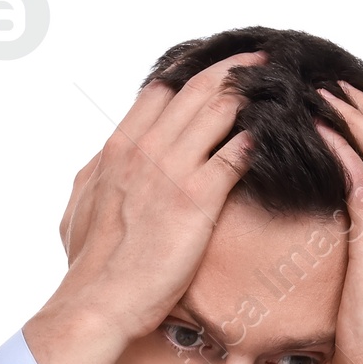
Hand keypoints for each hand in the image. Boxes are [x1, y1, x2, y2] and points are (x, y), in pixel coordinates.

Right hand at [24, 53, 264, 363]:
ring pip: (221, 110)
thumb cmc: (91, 263)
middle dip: (234, 70)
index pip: (161, 89)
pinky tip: (278, 135)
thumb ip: (98, 171)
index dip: (191, 73)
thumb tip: (106, 155)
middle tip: (264, 63)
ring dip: (254, 95)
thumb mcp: (82, 203)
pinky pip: (237, 153)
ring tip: (280, 89)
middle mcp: (147, 148)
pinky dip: (259, 137)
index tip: (218, 70)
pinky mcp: (198, 199)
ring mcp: (173, 171)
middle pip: (197, 89)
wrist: (100, 300)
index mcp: (119, 146)